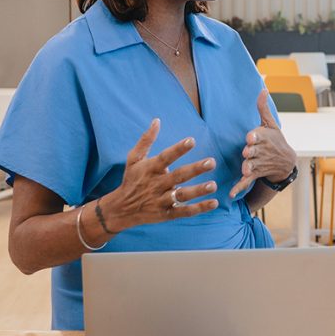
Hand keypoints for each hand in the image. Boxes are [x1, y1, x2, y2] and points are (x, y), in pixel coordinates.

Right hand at [101, 119, 218, 231]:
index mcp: (150, 169)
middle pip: (178, 176)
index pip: (165, 157)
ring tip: (213, 185)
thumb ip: (146, 140)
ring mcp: (161, 200)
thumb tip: (157, 121)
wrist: (121, 209)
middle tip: (212, 162)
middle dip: (195, 169)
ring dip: (198, 191)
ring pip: (182, 196)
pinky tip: (213, 203)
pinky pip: (184, 212)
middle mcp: (157, 184)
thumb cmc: (131, 179)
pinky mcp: (166, 214)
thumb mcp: (134, 159)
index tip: (191, 141)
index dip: (178, 149)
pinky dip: (199, 208)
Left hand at [231, 90, 296, 197]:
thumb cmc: (276, 141)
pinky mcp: (254, 174)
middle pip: (254, 151)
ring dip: (248, 167)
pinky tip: (231, 194)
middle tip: (247, 152)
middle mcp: (261, 152)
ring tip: (244, 169)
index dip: (255, 137)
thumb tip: (262, 88)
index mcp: (263, 138)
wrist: (286, 163)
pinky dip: (239, 188)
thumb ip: (263, 108)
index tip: (251, 137)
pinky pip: (246, 181)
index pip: (259, 136)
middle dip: (251, 152)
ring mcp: (258, 164)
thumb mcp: (271, 124)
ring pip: (251, 165)